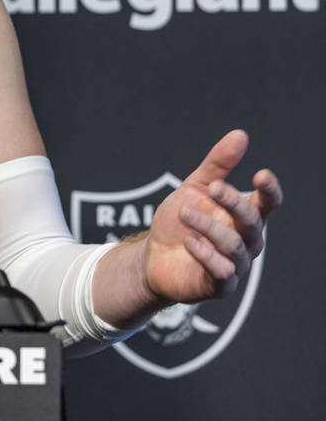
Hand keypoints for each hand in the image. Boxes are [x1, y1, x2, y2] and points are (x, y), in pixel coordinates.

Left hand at [143, 129, 282, 302]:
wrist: (152, 257)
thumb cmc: (179, 222)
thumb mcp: (195, 188)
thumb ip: (217, 165)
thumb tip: (240, 135)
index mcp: (244, 216)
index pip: (267, 204)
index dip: (269, 191)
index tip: (261, 175)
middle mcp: (246, 241)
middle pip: (252, 222)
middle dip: (233, 203)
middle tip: (213, 188)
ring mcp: (236, 265)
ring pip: (234, 246)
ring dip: (209, 227)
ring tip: (185, 213)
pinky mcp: (220, 285)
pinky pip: (222, 272)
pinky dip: (206, 255)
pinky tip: (190, 242)